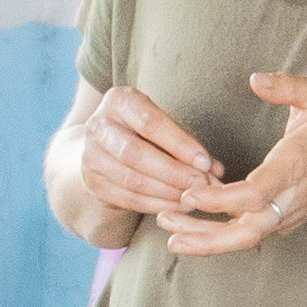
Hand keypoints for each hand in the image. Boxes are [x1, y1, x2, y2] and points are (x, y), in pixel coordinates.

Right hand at [65, 80, 231, 230]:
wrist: (104, 144)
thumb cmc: (144, 130)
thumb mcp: (162, 123)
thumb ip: (187, 142)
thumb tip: (216, 170)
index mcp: (119, 100)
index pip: (149, 122)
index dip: (179, 144)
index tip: (205, 162)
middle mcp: (98, 126)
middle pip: (135, 154)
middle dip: (173, 172)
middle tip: (202, 184)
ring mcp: (91, 156)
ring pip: (132, 180)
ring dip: (168, 192)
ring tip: (194, 197)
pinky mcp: (93, 183)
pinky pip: (128, 199)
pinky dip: (157, 205)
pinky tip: (178, 206)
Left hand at [155, 70, 306, 256]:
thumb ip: (288, 86)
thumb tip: (255, 80)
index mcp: (295, 166)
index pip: (256, 194)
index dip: (222, 200)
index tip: (190, 195)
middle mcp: (290, 198)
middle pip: (247, 231)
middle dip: (207, 235)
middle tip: (168, 226)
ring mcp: (286, 215)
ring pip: (245, 239)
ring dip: (206, 241)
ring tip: (170, 234)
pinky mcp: (281, 223)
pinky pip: (247, 234)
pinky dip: (218, 236)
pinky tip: (189, 227)